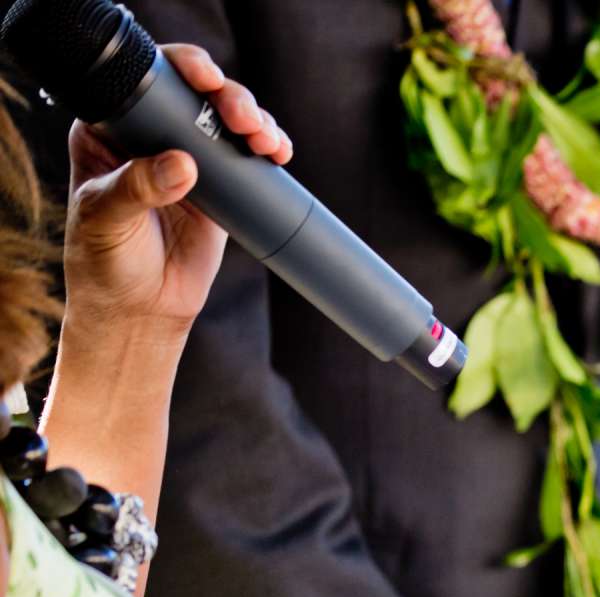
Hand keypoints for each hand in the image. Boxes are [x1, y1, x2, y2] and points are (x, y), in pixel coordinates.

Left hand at [61, 44, 290, 334]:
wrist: (141, 309)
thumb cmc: (106, 263)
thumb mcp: (108, 220)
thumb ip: (137, 188)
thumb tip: (182, 163)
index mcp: (109, 130)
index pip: (145, 83)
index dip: (180, 70)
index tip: (205, 80)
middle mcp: (151, 136)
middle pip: (196, 95)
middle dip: (228, 97)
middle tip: (242, 118)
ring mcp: (190, 160)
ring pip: (228, 121)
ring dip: (255, 121)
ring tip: (266, 141)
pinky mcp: (222, 188)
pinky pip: (250, 157)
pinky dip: (269, 150)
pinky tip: (279, 153)